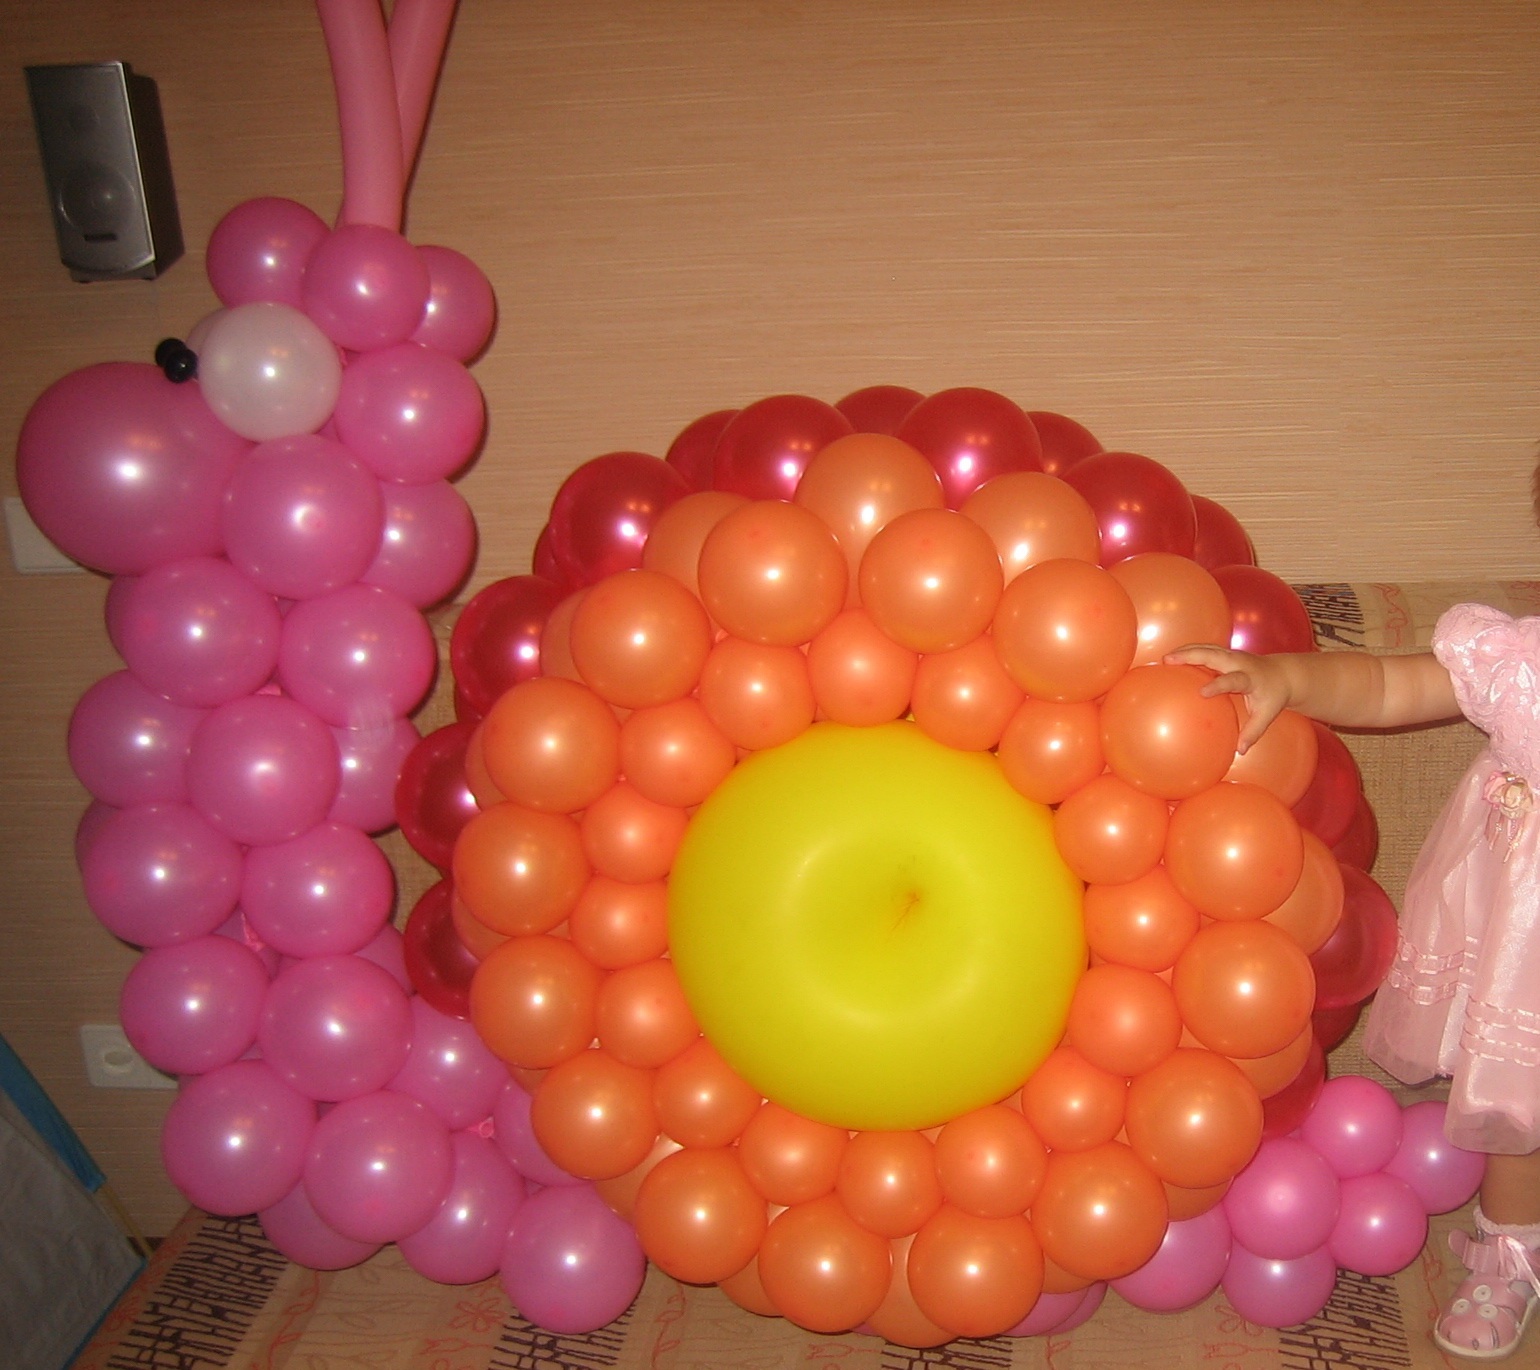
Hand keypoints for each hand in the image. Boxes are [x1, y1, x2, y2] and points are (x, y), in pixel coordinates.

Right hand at [1164, 644, 1291, 752]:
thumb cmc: (1274, 695)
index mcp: (1250, 678)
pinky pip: (1206, 649)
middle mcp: (1239, 662)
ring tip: (1165, 658)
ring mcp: (1232, 655)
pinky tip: (1174, 658)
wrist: (1285, 673)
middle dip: (1191, 655)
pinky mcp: (1226, 653)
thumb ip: (1253, 732)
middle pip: (1213, 654)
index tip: (1202, 692)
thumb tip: (1240, 751)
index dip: (1218, 685)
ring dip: (1186, 650)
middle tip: (1169, 660)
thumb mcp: (1268, 714)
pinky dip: (1189, 651)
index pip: (1233, 680)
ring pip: (1207, 648)